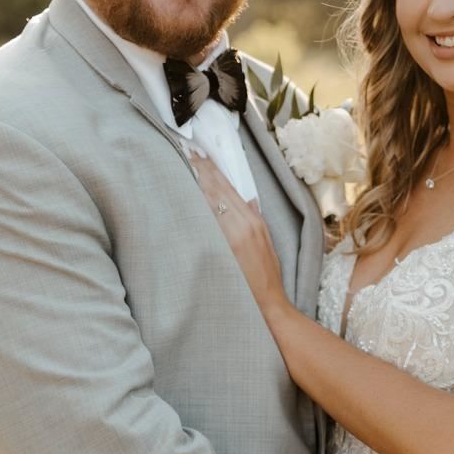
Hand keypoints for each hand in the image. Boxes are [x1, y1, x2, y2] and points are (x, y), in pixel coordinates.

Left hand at [194, 156, 286, 317]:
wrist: (269, 303)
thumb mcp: (266, 244)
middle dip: (203, 169)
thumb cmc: (266, 277)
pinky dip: (200, 203)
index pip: (230, 189)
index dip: (215, 171)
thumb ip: (255, 220)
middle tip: (186, 151)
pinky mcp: (226, 246)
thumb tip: (248, 202)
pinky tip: (188, 192)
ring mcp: (234, 234)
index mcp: (254, 221)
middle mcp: (245, 223)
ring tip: (184, 162)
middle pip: (219, 189)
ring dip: (198, 180)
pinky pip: (210, 219)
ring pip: (213, 199)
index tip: (201, 156)